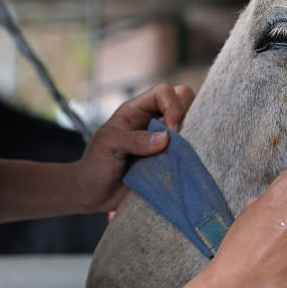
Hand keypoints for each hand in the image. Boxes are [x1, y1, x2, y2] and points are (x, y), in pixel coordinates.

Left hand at [73, 83, 194, 212]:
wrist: (95, 194)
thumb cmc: (95, 165)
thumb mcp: (107, 146)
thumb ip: (133, 140)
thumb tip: (165, 138)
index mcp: (136, 111)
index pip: (162, 92)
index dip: (172, 105)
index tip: (170, 129)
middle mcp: (153, 121)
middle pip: (183, 100)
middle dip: (186, 115)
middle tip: (177, 141)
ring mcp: (164, 140)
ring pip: (191, 124)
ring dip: (190, 137)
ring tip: (179, 155)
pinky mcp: (170, 160)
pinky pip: (189, 151)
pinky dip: (191, 156)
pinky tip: (183, 165)